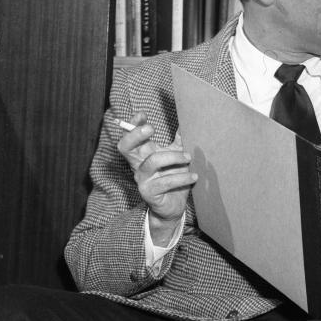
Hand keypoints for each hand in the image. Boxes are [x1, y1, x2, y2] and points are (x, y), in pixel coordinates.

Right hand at [116, 113, 196, 231]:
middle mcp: (138, 165)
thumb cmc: (174, 178)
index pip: (129, 136)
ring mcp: (142, 179)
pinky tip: (194, 177)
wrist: (173, 206)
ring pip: (152, 161)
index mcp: (142, 154)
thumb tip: (188, 122)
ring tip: (189, 158)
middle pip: (126, 147)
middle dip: (136, 134)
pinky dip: (182, 178)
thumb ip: (179, 141)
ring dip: (174, 157)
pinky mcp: (149, 193)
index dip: (133, 124)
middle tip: (152, 128)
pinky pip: (165, 182)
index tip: (143, 114)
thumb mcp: (177, 157)